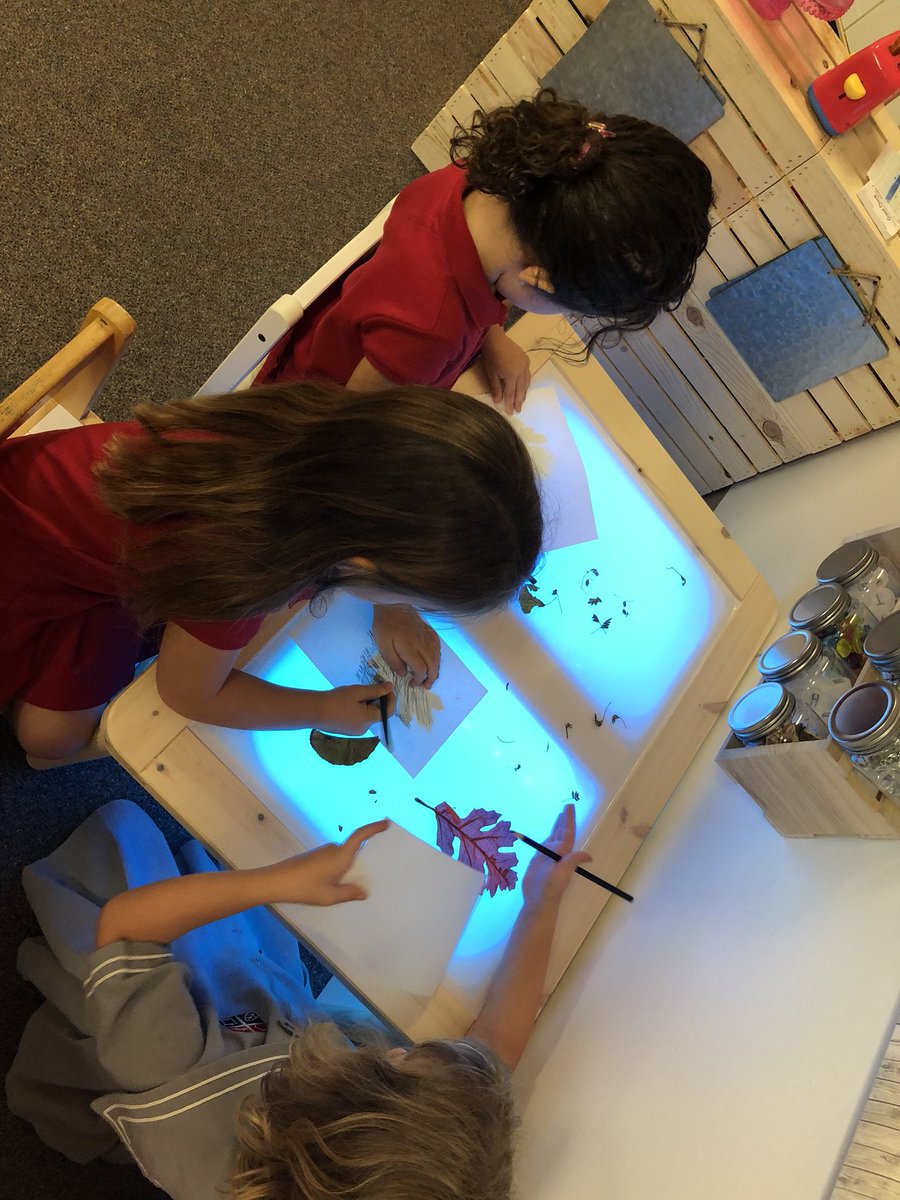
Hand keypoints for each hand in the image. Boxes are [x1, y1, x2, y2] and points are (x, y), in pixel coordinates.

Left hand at [268, 820, 389, 904]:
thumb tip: (363, 892)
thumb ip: (349, 893)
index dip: (373, 828)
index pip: (360, 836)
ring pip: (342, 858)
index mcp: (341, 855)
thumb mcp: (330, 896)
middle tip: (366, 879)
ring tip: (347, 889)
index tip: (385, 823)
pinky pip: (333, 861)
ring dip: (346, 869)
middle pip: (352, 851)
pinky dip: (337, 870)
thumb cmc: (305, 888)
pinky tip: (331, 886)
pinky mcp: (314, 857)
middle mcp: (333, 849)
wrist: (276, 882)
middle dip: (360, 862)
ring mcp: (322, 852)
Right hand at [317, 682, 393, 734]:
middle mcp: (364, 728)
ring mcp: (354, 731)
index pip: (389, 711)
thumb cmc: (336, 700)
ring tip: (354, 694)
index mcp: (368, 720)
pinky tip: (348, 701)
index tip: (385, 687)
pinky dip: (358, 709)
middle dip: (376, 699)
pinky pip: (359, 718)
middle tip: (366, 687)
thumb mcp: (357, 691)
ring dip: (367, 703)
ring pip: (367, 715)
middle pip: (378, 713)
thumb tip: (390, 687)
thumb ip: (375, 690)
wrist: (314, 711)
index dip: (390, 698)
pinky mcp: (347, 730)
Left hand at [372, 604, 440, 688]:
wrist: (392, 603)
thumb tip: (403, 674)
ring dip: (436, 668)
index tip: (412, 684)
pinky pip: (437, 645)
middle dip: (431, 678)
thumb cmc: (384, 625)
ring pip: (437, 656)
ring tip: (432, 676)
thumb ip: (393, 661)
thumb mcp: (382, 645)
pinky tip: (434, 659)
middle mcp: (422, 643)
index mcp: (410, 648)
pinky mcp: (427, 630)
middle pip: (433, 665)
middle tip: (426, 686)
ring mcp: (426, 636)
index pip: (421, 669)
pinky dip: (438, 655)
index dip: (419, 679)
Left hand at [481, 326, 530, 414]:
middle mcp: (521, 371)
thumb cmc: (490, 355)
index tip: (510, 413)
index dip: (510, 404)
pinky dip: (526, 382)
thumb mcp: (491, 373)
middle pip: (521, 390)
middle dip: (519, 401)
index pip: (511, 393)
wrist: (495, 337)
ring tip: (522, 400)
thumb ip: (496, 387)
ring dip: (524, 392)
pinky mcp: (526, 360)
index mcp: (511, 375)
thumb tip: (498, 401)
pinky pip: (528, 375)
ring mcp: (525, 365)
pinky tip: (524, 386)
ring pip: (526, 383)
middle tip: (518, 410)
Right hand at [521, 804, 591, 909]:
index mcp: (564, 854)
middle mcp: (558, 853)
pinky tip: (550, 832)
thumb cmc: (550, 887)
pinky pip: (545, 843)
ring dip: (557, 825)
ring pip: (554, 836)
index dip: (568, 820)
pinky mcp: (539, 860)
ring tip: (560, 815)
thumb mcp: (561, 873)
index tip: (569, 807)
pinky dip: (548, 835)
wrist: (538, 900)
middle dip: (564, 819)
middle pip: (562, 832)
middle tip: (568, 805)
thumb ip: (571, 862)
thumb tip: (588, 856)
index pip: (567, 833)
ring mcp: (549, 856)